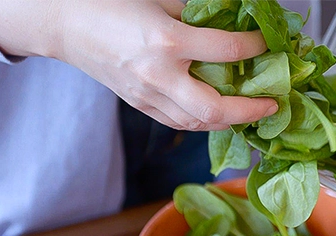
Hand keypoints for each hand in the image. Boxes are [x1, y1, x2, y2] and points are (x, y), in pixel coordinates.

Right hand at [0, 0, 277, 130]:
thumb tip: (232, 22)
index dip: (255, 48)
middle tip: (272, 105)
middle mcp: (159, 76)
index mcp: (166, 42)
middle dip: (251, 111)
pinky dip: (204, 121)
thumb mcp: (159, 1)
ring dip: (230, 121)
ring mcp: (147, 96)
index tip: (266, 44)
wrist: (63, 24)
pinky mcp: (140, 106)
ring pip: (198, 123)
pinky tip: (218, 112)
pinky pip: (179, 122)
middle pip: (216, 110)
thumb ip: (197, 16)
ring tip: (250, 111)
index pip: (227, 51)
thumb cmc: (108, 5)